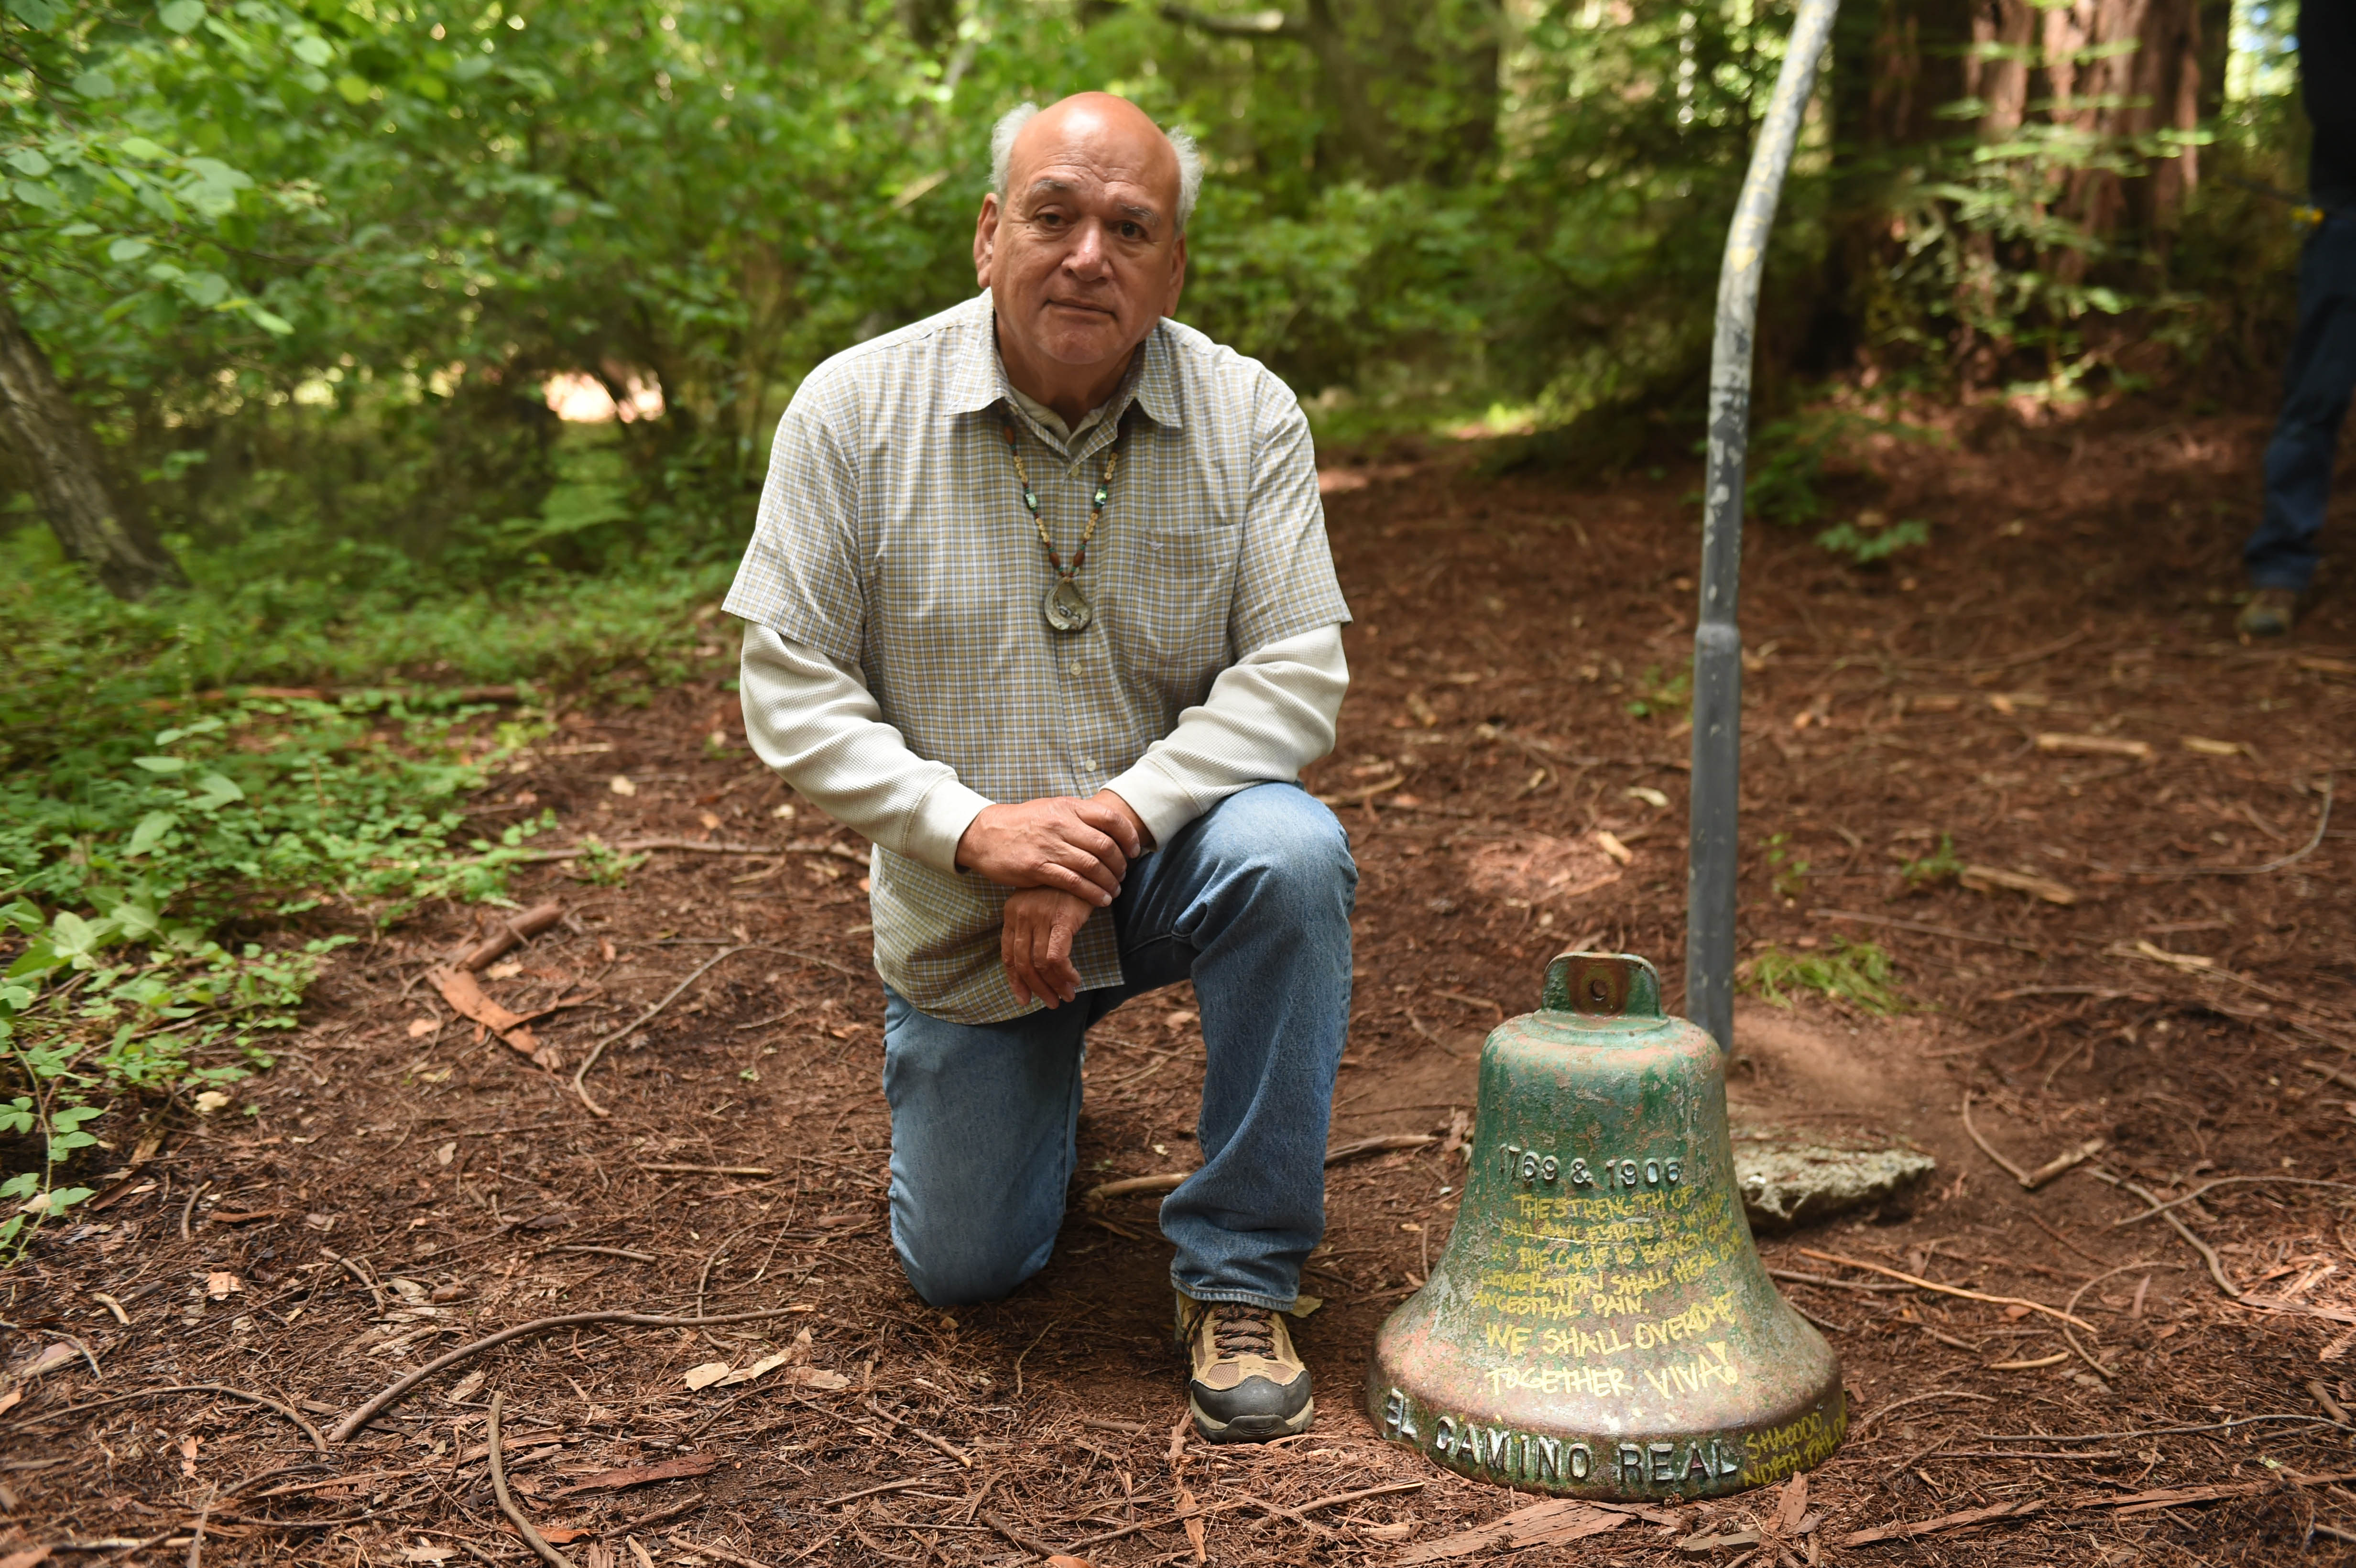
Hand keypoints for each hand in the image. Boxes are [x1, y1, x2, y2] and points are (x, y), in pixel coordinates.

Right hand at [956, 791, 1146, 903]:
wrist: (986, 833)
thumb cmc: (1023, 823)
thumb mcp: (1052, 808)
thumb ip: (1079, 817)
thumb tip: (1110, 827)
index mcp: (1068, 807)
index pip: (1110, 818)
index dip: (1128, 836)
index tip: (1133, 850)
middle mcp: (1061, 825)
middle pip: (1105, 846)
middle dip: (1120, 864)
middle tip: (1123, 874)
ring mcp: (1049, 847)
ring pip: (1092, 866)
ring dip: (1109, 882)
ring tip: (1115, 890)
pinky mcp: (1037, 868)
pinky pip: (1073, 883)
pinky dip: (1092, 893)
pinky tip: (1101, 900)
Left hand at [1001, 887, 1095, 1006]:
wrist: (1087, 861)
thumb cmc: (1066, 885)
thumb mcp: (1041, 903)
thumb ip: (1034, 927)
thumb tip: (1036, 962)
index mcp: (1012, 912)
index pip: (1008, 954)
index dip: (1015, 980)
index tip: (1024, 998)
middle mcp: (1021, 914)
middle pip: (1022, 963)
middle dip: (1036, 988)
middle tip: (1050, 1002)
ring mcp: (1040, 916)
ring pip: (1040, 964)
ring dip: (1054, 985)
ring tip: (1067, 996)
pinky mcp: (1061, 919)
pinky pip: (1057, 957)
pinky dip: (1064, 974)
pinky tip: (1074, 979)